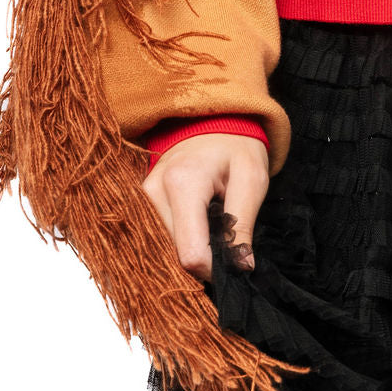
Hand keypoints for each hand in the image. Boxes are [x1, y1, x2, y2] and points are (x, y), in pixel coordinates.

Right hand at [141, 133, 269, 281]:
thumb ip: (243, 225)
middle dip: (203, 259)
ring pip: (163, 250)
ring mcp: (142, 198)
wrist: (212, 121)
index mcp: (183, 184)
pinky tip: (197, 228)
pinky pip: (157, 238)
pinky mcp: (140, 203)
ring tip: (213, 226)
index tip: (234, 263)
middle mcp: (153, 192)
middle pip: (174, 255)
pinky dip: (179, 242)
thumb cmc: (236, 147)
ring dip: (190, 250)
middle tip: (227, 239)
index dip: (214, 269)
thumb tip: (240, 268)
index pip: (190, 253)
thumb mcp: (252, 180)